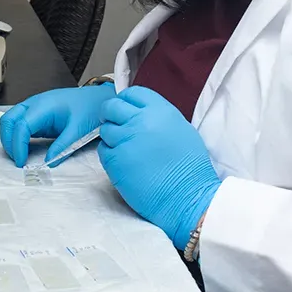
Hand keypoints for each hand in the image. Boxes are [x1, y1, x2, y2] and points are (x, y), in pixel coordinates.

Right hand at [0, 83, 115, 167]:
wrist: (98, 98)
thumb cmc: (90, 108)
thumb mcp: (79, 129)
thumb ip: (63, 146)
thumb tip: (49, 162)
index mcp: (44, 106)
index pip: (21, 126)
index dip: (17, 145)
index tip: (21, 162)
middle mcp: (35, 104)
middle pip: (8, 121)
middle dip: (8, 142)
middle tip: (17, 160)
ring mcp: (34, 108)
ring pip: (10, 121)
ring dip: (10, 139)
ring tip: (20, 156)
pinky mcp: (37, 115)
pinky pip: (19, 125)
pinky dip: (17, 137)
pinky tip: (25, 150)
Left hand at [98, 86, 220, 249]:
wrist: (187, 197)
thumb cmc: (189, 168)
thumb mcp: (181, 129)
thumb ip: (158, 117)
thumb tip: (140, 113)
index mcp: (160, 111)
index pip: (132, 93)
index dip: (125, 101)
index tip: (124, 109)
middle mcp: (141, 121)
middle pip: (112, 106)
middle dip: (110, 114)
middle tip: (114, 123)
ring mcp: (125, 140)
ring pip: (105, 129)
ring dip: (111, 137)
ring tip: (125, 149)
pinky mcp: (115, 161)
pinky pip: (103, 150)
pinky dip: (109, 154)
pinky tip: (124, 162)